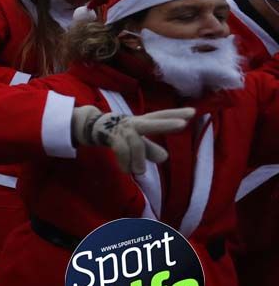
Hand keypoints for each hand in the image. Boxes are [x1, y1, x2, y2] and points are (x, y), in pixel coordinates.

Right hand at [70, 106, 194, 174]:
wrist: (91, 127)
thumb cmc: (119, 135)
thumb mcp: (136, 142)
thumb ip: (150, 149)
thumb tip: (165, 157)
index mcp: (142, 122)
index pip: (161, 116)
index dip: (176, 114)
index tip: (194, 113)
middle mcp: (134, 123)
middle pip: (151, 123)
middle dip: (166, 124)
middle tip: (182, 124)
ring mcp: (122, 129)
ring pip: (136, 143)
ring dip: (138, 159)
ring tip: (140, 172)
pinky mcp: (111, 136)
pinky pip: (121, 150)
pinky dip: (125, 163)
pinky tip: (127, 171)